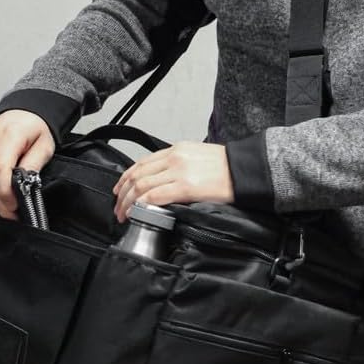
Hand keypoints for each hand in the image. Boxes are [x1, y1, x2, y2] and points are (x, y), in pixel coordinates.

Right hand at [0, 110, 55, 219]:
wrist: (22, 114)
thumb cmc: (35, 130)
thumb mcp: (45, 147)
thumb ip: (33, 166)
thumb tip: (23, 186)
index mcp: (10, 134)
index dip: (4, 193)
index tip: (14, 206)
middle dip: (0, 201)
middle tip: (13, 212)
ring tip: (8, 202)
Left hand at [113, 141, 233, 222]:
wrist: (245, 170)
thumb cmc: (227, 168)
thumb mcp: (197, 157)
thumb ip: (179, 166)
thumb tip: (164, 182)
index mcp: (176, 150)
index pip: (142, 163)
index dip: (126, 178)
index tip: (120, 190)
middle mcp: (174, 157)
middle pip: (137, 174)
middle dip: (123, 193)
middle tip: (118, 207)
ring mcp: (179, 171)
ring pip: (141, 186)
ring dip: (128, 202)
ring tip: (124, 214)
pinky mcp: (186, 186)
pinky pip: (155, 195)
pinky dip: (141, 204)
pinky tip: (136, 212)